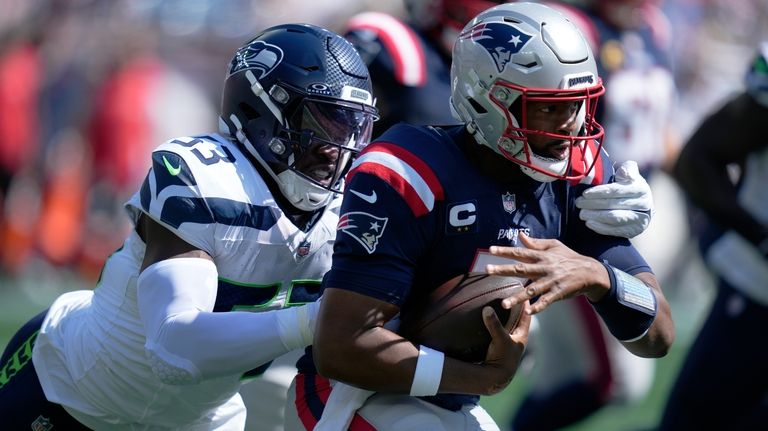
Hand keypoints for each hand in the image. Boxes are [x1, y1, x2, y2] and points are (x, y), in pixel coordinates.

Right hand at [477, 302, 530, 394]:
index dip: (526, 304)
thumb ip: (494, 324)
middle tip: (513, 295)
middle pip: (519, 320)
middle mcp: (516, 340)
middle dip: (517, 309)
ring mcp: (508, 345)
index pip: (526, 315)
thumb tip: (487, 309)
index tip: (524, 291)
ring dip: (506, 318)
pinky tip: (488, 322)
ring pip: (509, 327)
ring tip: (501, 306)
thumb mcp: (499, 340)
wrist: (495, 379)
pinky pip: (499, 334)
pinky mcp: (499, 350)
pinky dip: (496, 327)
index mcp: (521, 336)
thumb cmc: (502, 359)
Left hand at [486, 233, 609, 313]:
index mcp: (542, 256)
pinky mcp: (559, 293)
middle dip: (503, 270)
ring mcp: (551, 281)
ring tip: (504, 304)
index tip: (490, 250)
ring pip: (532, 290)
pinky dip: (538, 307)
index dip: (505, 251)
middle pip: (521, 269)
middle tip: (487, 270)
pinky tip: (528, 312)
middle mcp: (544, 268)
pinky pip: (547, 301)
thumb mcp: (554, 246)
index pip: (520, 252)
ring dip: (518, 297)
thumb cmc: (569, 258)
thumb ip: (536, 243)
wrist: (590, 272)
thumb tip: (520, 235)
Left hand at [575, 160, 652, 237]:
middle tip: (578, 203)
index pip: (617, 190)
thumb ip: (627, 170)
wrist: (640, 207)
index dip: (599, 192)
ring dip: (595, 216)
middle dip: (593, 204)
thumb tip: (624, 170)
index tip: (585, 193)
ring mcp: (640, 220)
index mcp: (641, 188)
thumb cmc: (628, 187)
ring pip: (614, 218)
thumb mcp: (628, 175)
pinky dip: (600, 227)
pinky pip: (615, 230)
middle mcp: (644, 204)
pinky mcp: (634, 231)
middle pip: (614, 205)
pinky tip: (589, 223)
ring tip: (581, 214)